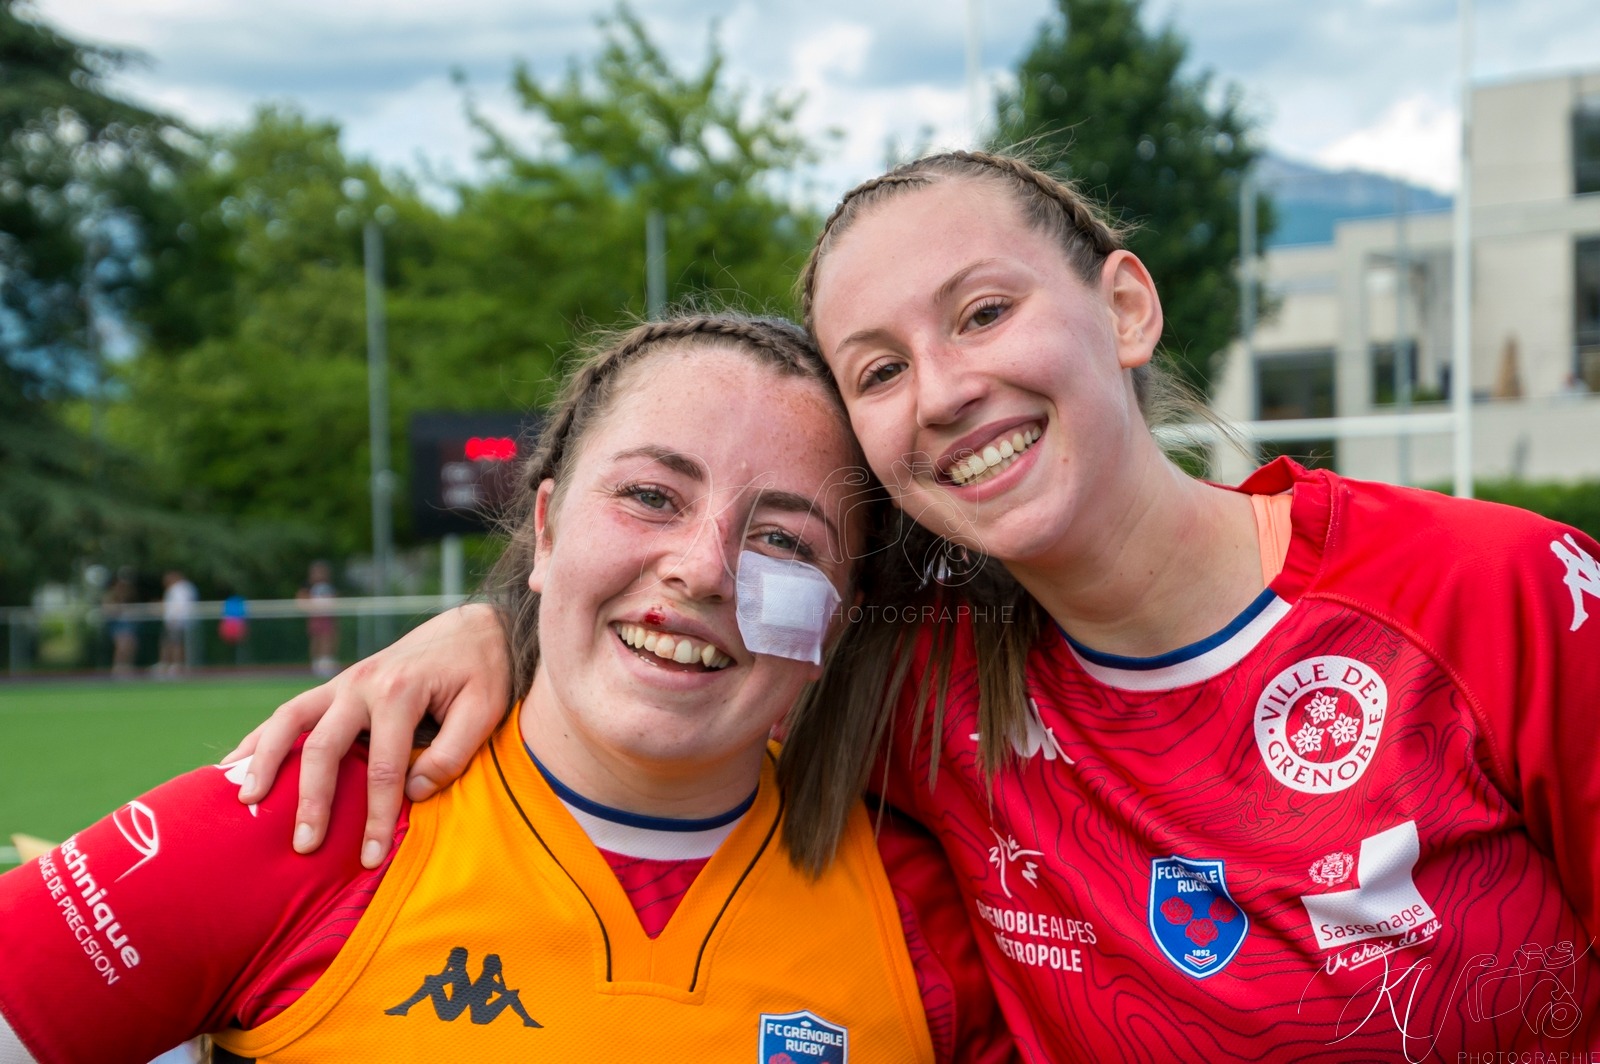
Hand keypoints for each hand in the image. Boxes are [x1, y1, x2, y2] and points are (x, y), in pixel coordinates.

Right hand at [224, 603, 510, 867]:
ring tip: (245, 801)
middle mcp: (363, 684)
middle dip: (313, 800)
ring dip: (266, 760)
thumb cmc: (481, 674)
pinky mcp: (336, 687)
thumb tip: (411, 793)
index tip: (369, 859)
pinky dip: (261, 738)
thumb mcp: (484, 710)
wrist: (472, 628)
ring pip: (290, 721)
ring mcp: (343, 683)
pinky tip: (235, 765)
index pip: (384, 768)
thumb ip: (452, 754)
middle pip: (325, 747)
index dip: (375, 817)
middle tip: (304, 845)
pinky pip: (290, 712)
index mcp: (401, 692)